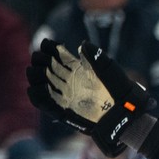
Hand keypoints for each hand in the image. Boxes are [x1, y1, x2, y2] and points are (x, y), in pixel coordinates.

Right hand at [26, 39, 151, 156]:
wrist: (124, 114)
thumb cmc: (121, 90)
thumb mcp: (110, 70)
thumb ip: (97, 56)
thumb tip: (82, 44)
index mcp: (76, 66)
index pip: (54, 52)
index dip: (49, 46)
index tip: (51, 44)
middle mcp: (66, 78)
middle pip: (42, 64)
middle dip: (39, 59)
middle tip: (46, 59)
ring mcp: (62, 93)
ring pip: (37, 80)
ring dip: (34, 74)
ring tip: (39, 71)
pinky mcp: (60, 109)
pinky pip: (41, 102)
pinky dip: (36, 95)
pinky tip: (39, 89)